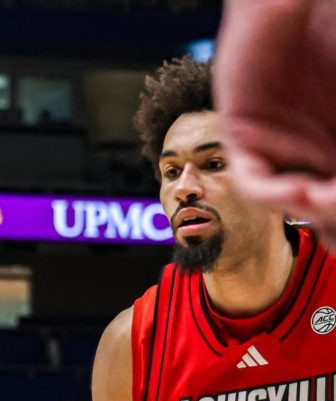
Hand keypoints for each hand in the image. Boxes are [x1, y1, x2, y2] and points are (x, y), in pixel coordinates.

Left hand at [215, 0, 335, 238]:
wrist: (290, 5)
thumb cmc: (330, 35)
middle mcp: (313, 152)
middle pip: (326, 212)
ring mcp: (277, 146)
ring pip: (295, 204)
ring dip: (318, 210)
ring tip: (332, 199)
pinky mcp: (242, 135)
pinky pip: (255, 183)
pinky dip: (279, 195)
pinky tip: (303, 190)